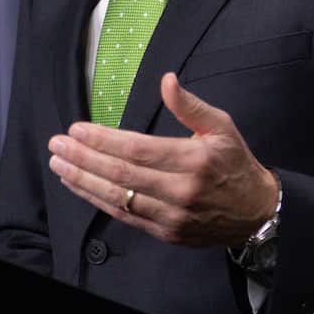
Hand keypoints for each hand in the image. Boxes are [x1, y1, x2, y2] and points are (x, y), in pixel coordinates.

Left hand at [47, 72, 279, 247]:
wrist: (255, 211)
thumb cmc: (235, 163)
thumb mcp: (221, 126)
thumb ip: (190, 105)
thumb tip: (166, 80)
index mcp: (193, 160)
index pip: (137, 149)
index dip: (103, 141)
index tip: (78, 130)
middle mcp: (180, 190)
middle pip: (121, 174)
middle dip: (84, 159)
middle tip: (57, 145)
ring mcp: (171, 216)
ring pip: (118, 198)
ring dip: (83, 181)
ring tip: (59, 165)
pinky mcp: (165, 232)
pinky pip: (125, 216)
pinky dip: (98, 201)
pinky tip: (80, 187)